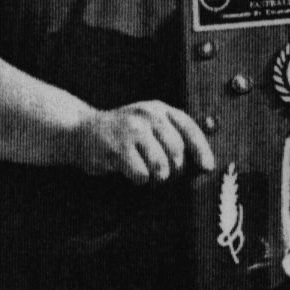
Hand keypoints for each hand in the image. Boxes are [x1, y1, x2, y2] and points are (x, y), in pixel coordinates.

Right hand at [73, 101, 214, 185]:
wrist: (82, 131)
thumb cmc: (123, 135)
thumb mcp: (149, 125)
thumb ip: (173, 136)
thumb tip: (203, 163)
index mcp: (159, 109)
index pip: (189, 128)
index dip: (201, 150)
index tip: (207, 167)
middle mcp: (148, 115)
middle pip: (177, 153)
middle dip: (174, 171)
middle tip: (161, 174)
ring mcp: (132, 130)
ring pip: (161, 167)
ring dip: (156, 178)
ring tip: (146, 172)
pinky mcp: (118, 148)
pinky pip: (142, 175)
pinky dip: (138, 179)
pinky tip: (128, 170)